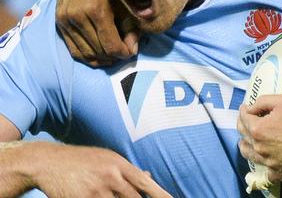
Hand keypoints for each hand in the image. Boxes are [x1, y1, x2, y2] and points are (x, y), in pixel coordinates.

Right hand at [27, 142, 171, 197]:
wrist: (50, 162)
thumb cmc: (82, 161)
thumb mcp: (108, 159)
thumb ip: (127, 170)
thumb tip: (148, 176)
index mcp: (120, 165)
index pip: (145, 183)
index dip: (160, 195)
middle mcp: (112, 177)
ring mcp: (97, 190)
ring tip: (109, 195)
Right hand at [55, 0, 140, 66]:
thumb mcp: (124, 1)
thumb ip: (130, 26)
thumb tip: (132, 49)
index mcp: (97, 10)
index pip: (111, 45)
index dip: (124, 53)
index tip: (131, 52)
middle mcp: (78, 17)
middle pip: (98, 51)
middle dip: (114, 56)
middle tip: (124, 53)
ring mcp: (66, 21)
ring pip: (85, 53)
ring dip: (101, 59)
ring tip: (113, 56)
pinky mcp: (59, 23)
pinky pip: (73, 49)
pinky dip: (87, 55)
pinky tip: (99, 55)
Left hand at [237, 94, 281, 182]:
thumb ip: (263, 101)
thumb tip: (250, 107)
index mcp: (259, 129)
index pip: (244, 118)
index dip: (244, 110)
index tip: (245, 107)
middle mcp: (259, 148)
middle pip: (244, 136)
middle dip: (242, 125)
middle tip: (245, 119)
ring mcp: (268, 163)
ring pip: (249, 154)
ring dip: (246, 144)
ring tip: (246, 140)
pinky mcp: (278, 174)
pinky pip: (265, 169)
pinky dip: (263, 161)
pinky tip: (265, 156)